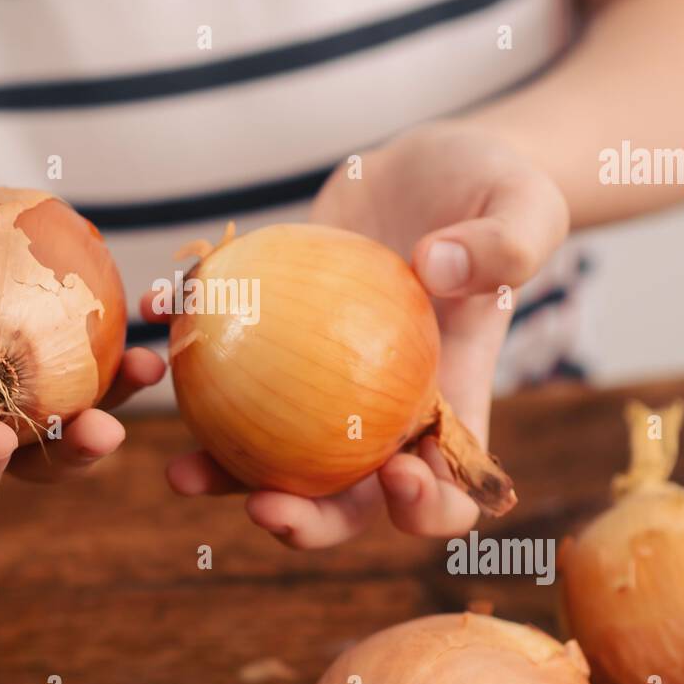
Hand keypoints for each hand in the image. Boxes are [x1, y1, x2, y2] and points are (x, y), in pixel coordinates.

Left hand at [160, 122, 567, 545]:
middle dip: (305, 520)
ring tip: (179, 470)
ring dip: (227, 470)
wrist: (431, 164)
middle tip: (261, 506)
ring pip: (275, 447)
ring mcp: (326, 380)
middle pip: (347, 494)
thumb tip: (435, 270)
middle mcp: (385, 409)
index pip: (452, 490)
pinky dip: (193, 349)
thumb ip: (502, 245)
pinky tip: (159, 316)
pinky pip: (233, 359)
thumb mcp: (523, 206)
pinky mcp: (280, 335)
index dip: (426, 510)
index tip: (395, 475)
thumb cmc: (497, 189)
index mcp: (451, 401)